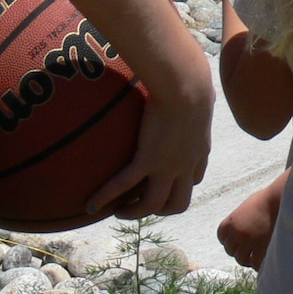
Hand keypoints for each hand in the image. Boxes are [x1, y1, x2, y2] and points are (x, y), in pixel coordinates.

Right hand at [89, 77, 214, 217]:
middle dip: (162, 209)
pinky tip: (91, 204)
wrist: (186, 85)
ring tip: (118, 211)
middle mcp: (186, 164)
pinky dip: (106, 197)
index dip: (181, 186)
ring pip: (153, 204)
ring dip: (135, 212)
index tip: (166, 182)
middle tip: (142, 205)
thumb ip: (197, 100)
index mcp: (200, 150)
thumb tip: (193, 85)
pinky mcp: (148, 160)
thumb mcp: (200, 95)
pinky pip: (124, 185)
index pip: (195, 179)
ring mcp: (168, 166)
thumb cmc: (193, 81)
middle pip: (179, 203)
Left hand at [218, 172, 286, 267]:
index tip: (237, 241)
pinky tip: (264, 259)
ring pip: (241, 259)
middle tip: (248, 249)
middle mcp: (237, 233)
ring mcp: (248, 242)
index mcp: (231, 221)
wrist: (283, 199)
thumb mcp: (248, 207)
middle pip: (230, 249)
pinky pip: (255, 263)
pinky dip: (258, 264)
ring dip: (247, 259)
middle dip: (238, 250)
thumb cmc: (268, 200)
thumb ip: (241, 220)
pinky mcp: (261, 249)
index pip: (222, 236)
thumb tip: (239, 232)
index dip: (229, 240)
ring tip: (255, 257)